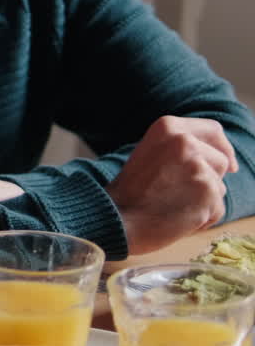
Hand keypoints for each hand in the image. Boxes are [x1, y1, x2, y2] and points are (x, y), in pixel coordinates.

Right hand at [108, 115, 235, 254]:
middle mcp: (184, 140)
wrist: (117, 218)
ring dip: (204, 200)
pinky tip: (178, 218)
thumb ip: (180, 148)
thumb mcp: (152, 153)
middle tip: (180, 193)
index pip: (213, 129)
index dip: (223, 148)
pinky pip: (218, 208)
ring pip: (220, 186)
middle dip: (210, 178)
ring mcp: (197, 165)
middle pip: (221, 159)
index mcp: (167, 127)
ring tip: (173, 205)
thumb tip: (223, 159)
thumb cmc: (131, 192)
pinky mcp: (208, 191)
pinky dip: (203, 218)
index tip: (229, 165)